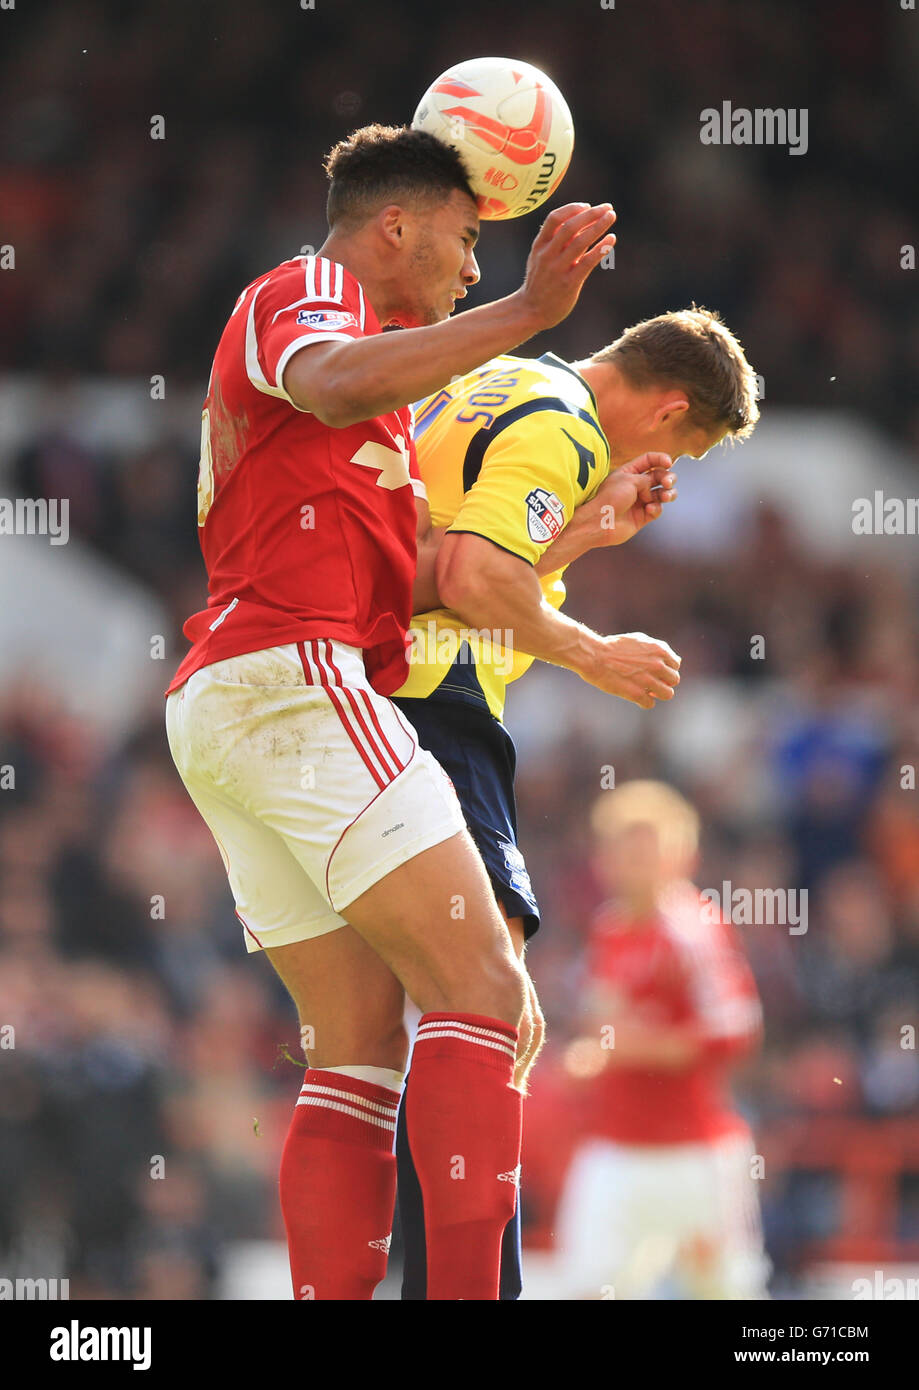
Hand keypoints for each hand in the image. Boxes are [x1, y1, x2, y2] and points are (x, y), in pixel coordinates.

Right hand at [514, 203, 616, 332]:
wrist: (530, 311)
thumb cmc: (540, 281)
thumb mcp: (541, 257)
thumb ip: (558, 240)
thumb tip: (582, 221)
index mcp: (539, 245)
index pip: (554, 218)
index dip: (572, 209)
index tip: (587, 206)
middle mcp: (547, 255)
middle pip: (570, 227)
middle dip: (591, 214)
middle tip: (607, 207)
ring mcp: (558, 269)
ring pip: (580, 242)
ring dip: (598, 226)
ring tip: (611, 216)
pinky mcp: (569, 284)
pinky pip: (587, 262)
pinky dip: (601, 249)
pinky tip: (611, 239)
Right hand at [581, 631, 680, 708]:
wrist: (594, 656)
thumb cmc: (615, 647)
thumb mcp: (639, 640)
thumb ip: (659, 649)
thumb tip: (677, 660)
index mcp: (659, 650)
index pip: (675, 665)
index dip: (666, 669)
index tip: (655, 672)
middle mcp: (657, 665)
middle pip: (674, 680)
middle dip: (664, 682)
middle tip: (650, 682)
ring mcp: (647, 680)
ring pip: (667, 694)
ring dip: (657, 694)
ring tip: (646, 691)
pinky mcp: (636, 694)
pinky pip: (650, 704)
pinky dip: (644, 702)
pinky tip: (635, 696)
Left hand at [593, 453, 676, 545]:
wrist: (600, 522)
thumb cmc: (610, 498)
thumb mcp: (630, 479)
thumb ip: (648, 478)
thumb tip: (658, 486)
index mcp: (629, 472)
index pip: (649, 460)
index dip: (661, 459)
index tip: (669, 463)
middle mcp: (636, 485)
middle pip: (660, 476)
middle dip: (668, 478)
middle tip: (667, 483)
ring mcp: (640, 501)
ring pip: (663, 494)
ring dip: (668, 493)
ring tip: (665, 496)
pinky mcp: (643, 516)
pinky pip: (657, 509)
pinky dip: (656, 508)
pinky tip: (649, 509)